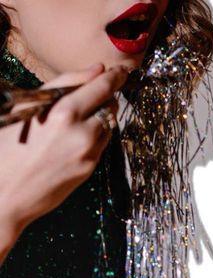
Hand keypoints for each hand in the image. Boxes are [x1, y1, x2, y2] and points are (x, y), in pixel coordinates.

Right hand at [0, 64, 127, 262]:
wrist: (7, 193)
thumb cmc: (9, 147)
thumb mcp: (28, 107)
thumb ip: (65, 83)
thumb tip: (98, 70)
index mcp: (64, 114)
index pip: (103, 87)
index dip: (116, 76)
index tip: (121, 70)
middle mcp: (82, 134)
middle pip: (111, 106)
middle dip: (106, 97)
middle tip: (94, 94)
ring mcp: (88, 154)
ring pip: (109, 125)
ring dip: (100, 117)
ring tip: (76, 120)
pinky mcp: (89, 170)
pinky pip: (101, 144)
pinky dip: (94, 136)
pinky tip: (72, 139)